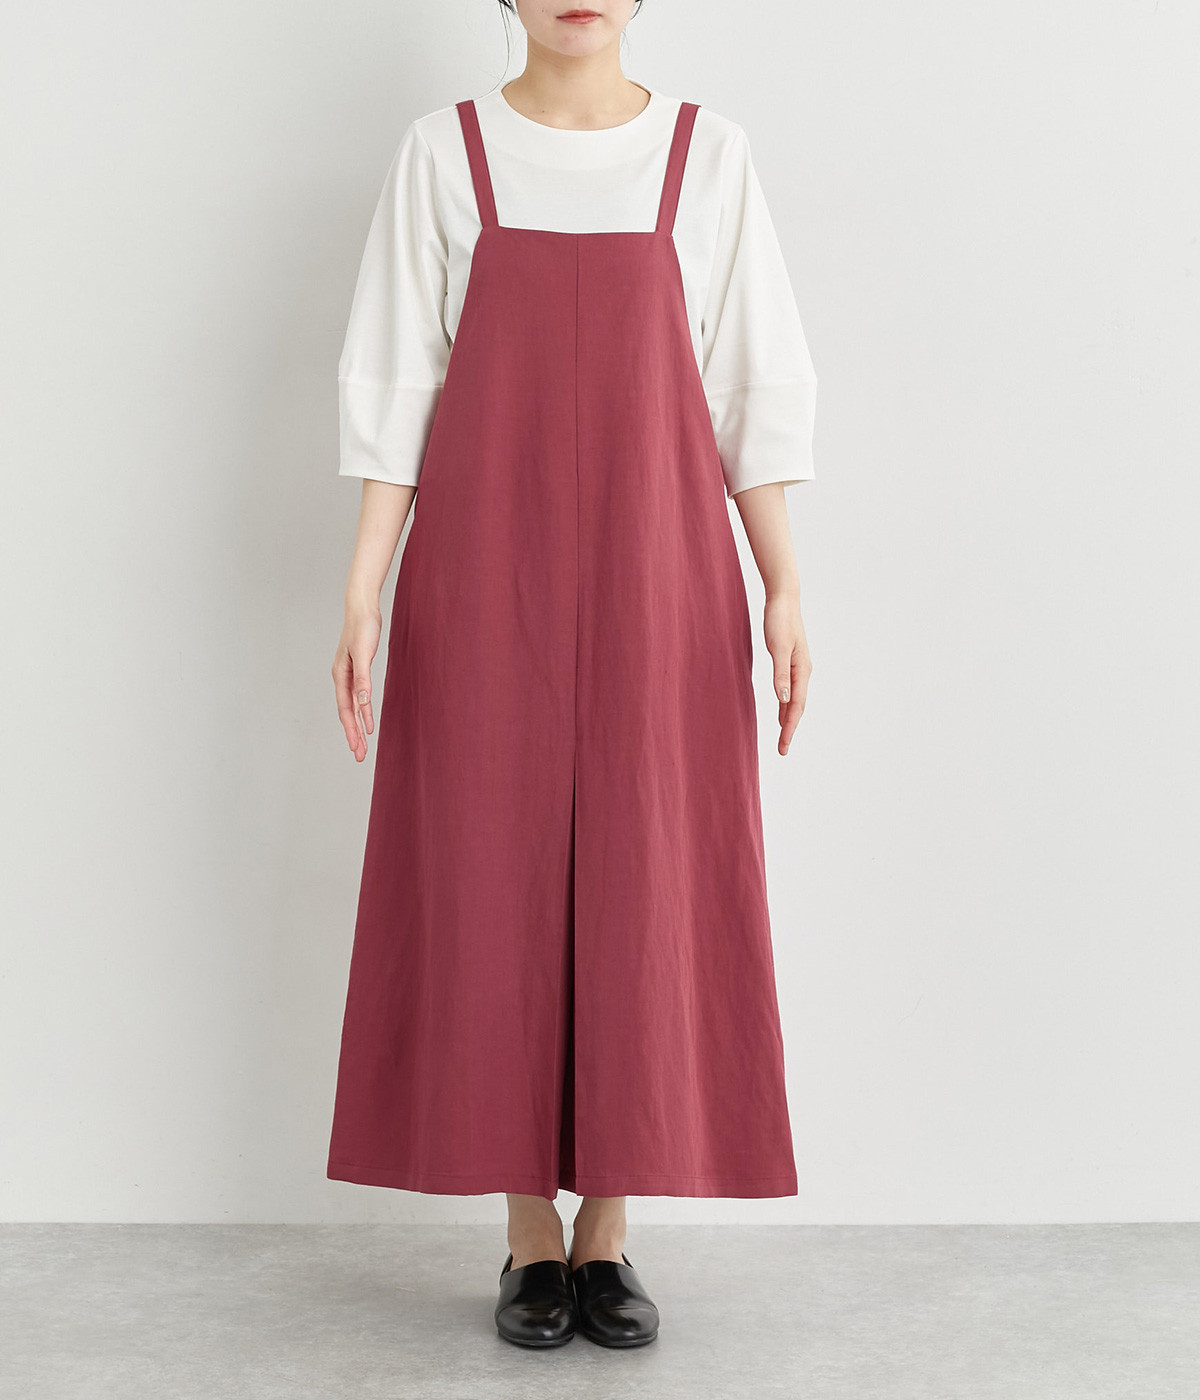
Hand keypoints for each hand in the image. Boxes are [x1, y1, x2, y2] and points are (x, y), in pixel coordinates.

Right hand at [332, 605, 381, 761]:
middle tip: (359, 756)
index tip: (357, 747)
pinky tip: (367, 720)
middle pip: (346, 712)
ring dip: (357, 726)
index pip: (346, 709)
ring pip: (352, 707)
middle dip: (352, 735)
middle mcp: (342, 678)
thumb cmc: (362, 627)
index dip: (352, 729)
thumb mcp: (363, 653)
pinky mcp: (357, 670)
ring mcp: (348, 675)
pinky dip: (363, 710)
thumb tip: (362, 702)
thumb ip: (362, 678)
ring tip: (362, 745)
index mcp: (340, 675)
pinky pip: (359, 696)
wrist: (363, 608)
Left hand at [764, 592, 811, 755]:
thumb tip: (783, 699)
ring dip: (789, 719)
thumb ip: (780, 673)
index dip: (790, 728)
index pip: (796, 706)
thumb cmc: (779, 620)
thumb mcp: (778, 647)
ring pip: (794, 700)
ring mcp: (797, 667)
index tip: (783, 746)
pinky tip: (781, 710)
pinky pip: (789, 690)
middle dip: (790, 729)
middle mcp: (802, 671)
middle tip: (782, 750)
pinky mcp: (789, 661)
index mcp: (801, 670)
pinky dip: (786, 704)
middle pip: (797, 707)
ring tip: (783, 737)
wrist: (783, 599)